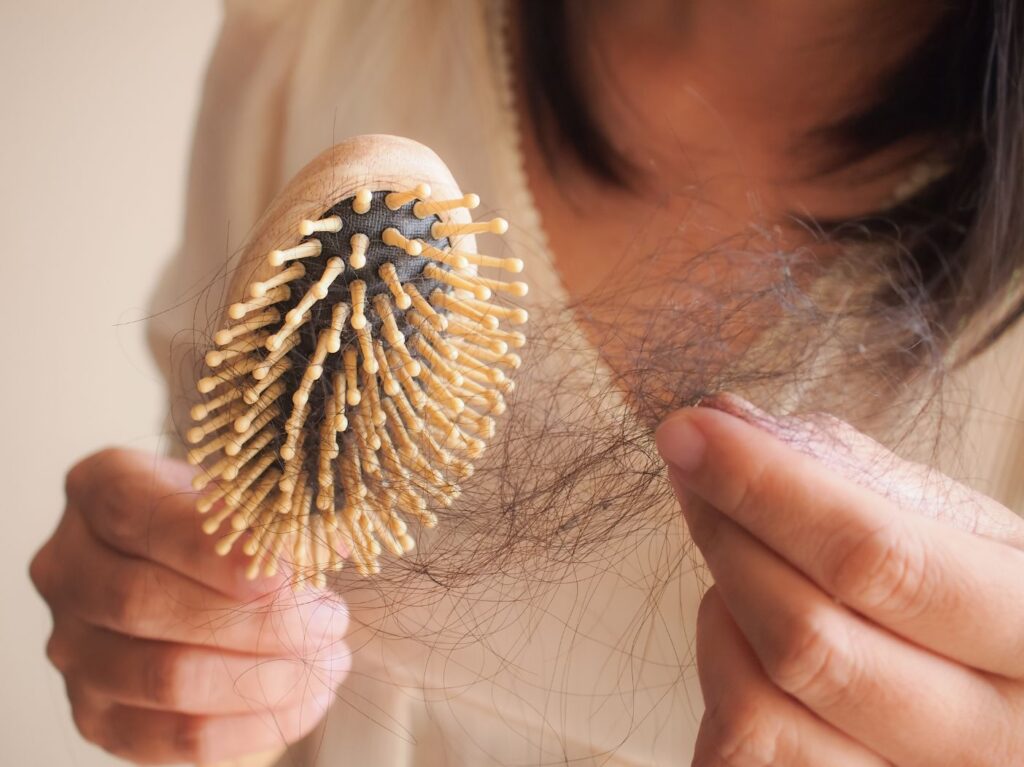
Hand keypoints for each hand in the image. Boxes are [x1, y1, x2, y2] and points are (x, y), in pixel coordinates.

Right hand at [30, 448, 349, 764]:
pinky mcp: (97, 715)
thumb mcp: (251, 494)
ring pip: (162, 676)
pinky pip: (175, 736)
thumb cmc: (229, 522)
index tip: (284, 575)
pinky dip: (253, 725)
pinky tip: (308, 700)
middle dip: (255, 621)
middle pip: (143, 602)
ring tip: (330, 660)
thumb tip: (327, 544)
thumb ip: (281, 512)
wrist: (198, 575)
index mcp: (98, 488)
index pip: (134, 513)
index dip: (210, 549)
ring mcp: (73, 647)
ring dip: (263, 677)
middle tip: (330, 622)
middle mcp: (68, 567)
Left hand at [656, 394, 1023, 766]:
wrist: (996, 703)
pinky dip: (720, 676)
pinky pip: (737, 750)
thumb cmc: (963, 604)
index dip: (768, 489)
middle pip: (807, 639)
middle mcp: (988, 740)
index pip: (879, 561)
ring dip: (724, 613)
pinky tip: (745, 637)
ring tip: (747, 570)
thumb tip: (729, 419)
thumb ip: (853, 476)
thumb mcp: (955, 531)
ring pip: (757, 705)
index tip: (693, 431)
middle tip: (693, 472)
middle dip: (727, 536)